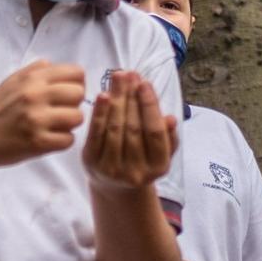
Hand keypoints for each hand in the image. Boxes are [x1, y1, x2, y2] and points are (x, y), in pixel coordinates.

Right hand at [0, 60, 85, 166]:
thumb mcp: (11, 81)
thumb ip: (34, 71)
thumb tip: (52, 65)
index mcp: (32, 78)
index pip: (76, 72)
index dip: (76, 83)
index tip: (66, 94)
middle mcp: (36, 95)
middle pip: (79, 94)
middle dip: (74, 104)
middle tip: (60, 112)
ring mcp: (37, 119)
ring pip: (77, 117)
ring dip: (69, 124)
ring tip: (54, 126)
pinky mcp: (38, 142)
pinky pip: (69, 140)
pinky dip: (61, 142)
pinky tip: (49, 139)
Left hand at [83, 71, 177, 192]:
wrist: (115, 186)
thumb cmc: (142, 161)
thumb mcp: (161, 153)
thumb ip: (168, 136)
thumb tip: (170, 119)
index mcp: (159, 167)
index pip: (155, 132)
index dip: (150, 106)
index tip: (145, 83)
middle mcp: (136, 172)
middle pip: (134, 128)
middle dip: (132, 97)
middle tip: (129, 74)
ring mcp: (112, 169)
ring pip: (115, 128)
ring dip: (117, 99)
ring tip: (118, 77)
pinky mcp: (91, 163)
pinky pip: (96, 133)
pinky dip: (99, 112)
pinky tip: (103, 95)